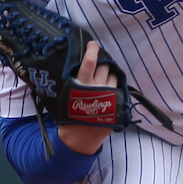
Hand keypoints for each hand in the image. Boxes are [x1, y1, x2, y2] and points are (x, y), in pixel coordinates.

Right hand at [57, 40, 118, 155]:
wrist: (79, 139)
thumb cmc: (68, 116)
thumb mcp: (64, 96)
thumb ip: (69, 81)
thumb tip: (67, 65)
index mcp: (82, 84)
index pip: (90, 61)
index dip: (93, 49)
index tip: (93, 44)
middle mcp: (96, 87)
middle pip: (105, 65)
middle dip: (103, 61)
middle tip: (100, 61)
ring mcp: (108, 95)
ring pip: (114, 75)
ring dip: (110, 72)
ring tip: (104, 76)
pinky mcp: (116, 103)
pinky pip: (119, 87)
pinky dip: (115, 84)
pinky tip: (110, 87)